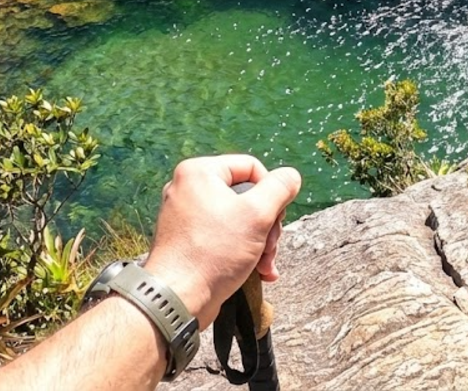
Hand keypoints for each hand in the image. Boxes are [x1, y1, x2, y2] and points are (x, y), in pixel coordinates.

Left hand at [142, 155, 301, 327]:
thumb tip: (290, 177)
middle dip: (267, 224)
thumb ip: (280, 188)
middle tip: (270, 247)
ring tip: (265, 265)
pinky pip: (223, 236)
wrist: (177, 299)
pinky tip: (258, 272)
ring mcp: (186, 216)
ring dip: (260, 242)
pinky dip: (243, 251)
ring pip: (238, 219)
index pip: (251, 167)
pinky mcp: (187, 240)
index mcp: (199, 172)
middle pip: (246, 195)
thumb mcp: (257, 214)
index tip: (276, 218)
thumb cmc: (213, 253)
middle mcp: (188, 189)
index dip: (272, 191)